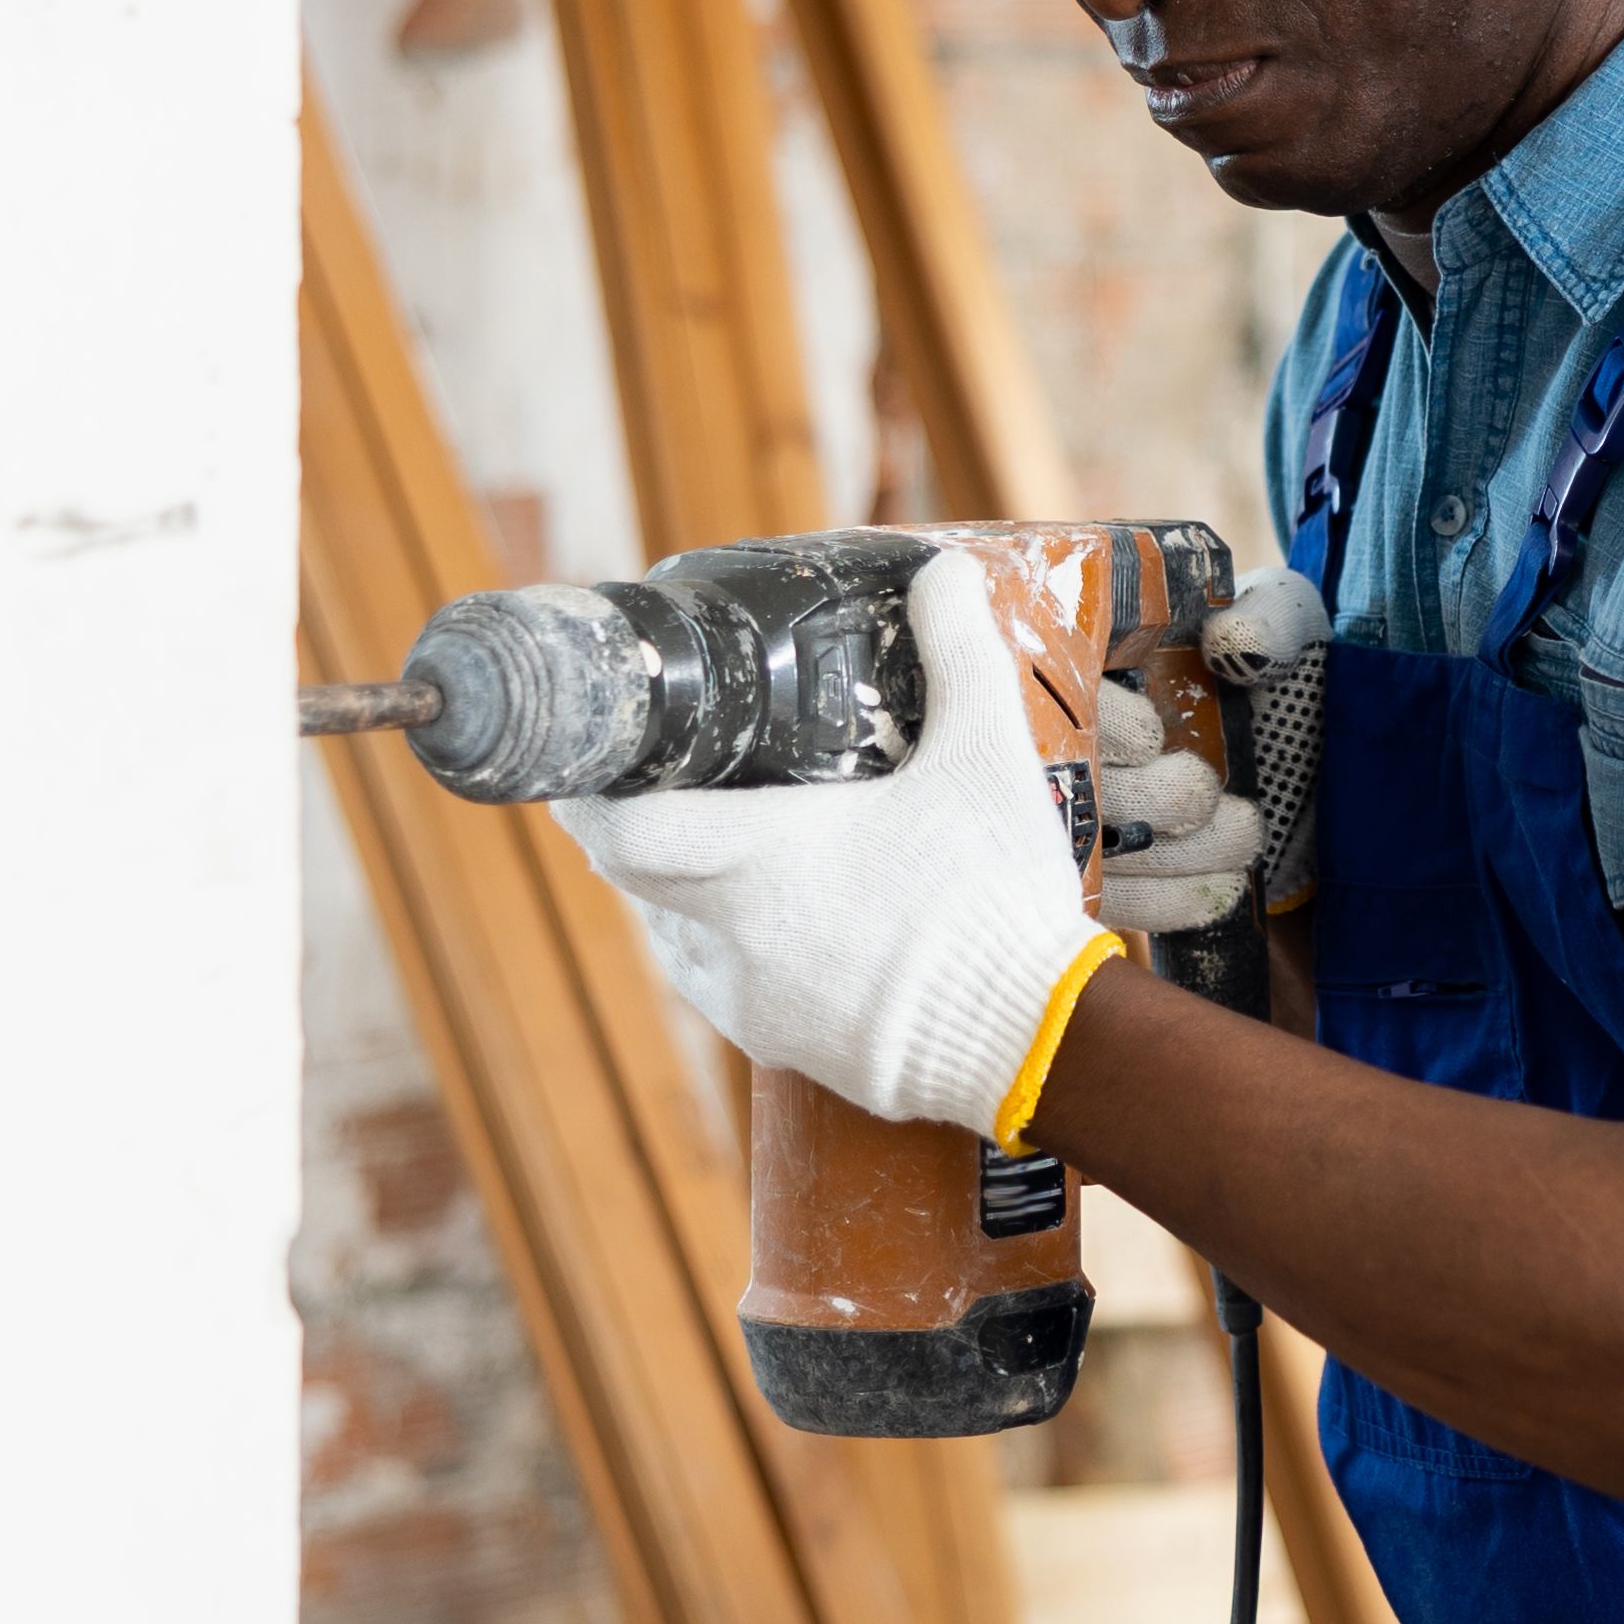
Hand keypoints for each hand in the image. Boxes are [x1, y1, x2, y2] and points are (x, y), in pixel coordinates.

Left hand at [556, 551, 1108, 1131]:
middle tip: (656, 791)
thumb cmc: (997, 899)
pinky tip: (788, 928)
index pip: (619, 833)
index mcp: (758, 860)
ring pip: (677, 939)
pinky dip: (734, 952)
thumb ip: (959, 654)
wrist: (1037, 1041)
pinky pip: (727, 991)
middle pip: (636, 881)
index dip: (586, 800)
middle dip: (636, 835)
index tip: (586, 769)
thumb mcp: (987, 760)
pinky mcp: (786, 1051)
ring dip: (684, 896)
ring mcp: (753, 1003)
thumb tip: (947, 572)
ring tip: (731, 854)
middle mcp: (733, 937)